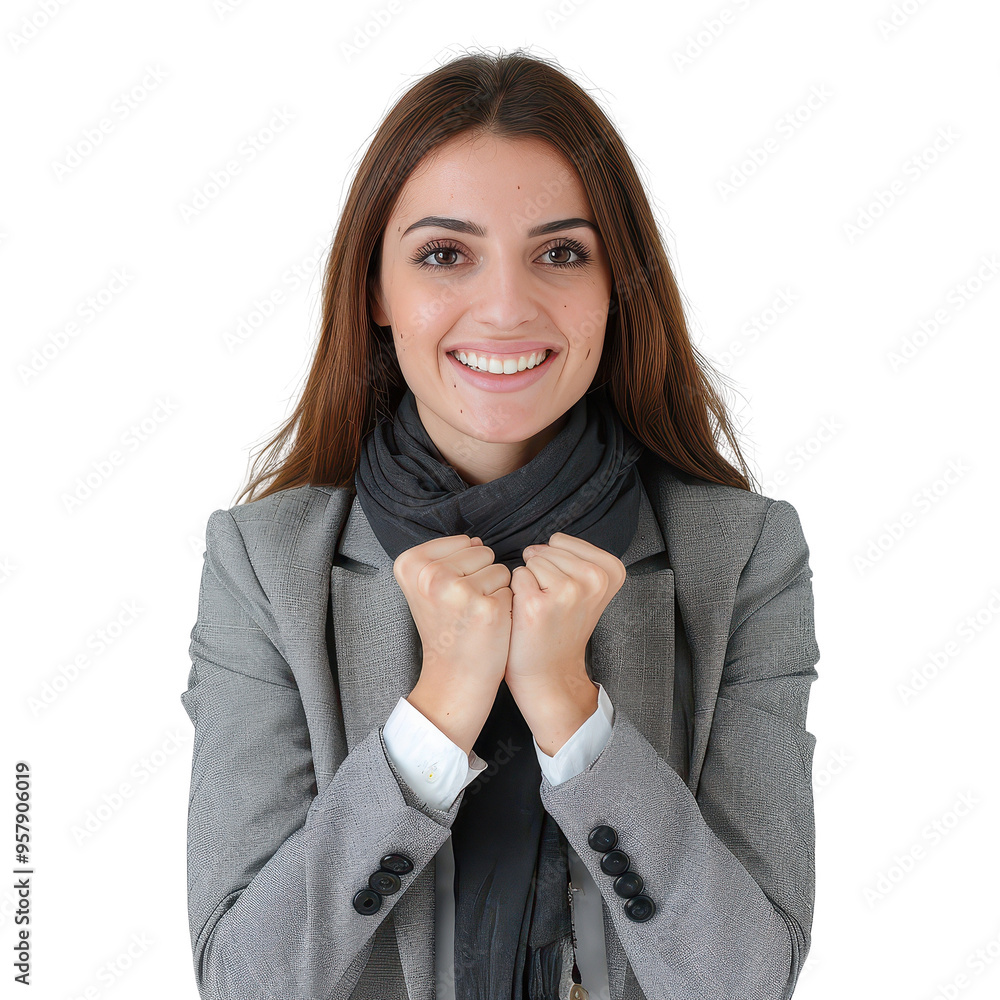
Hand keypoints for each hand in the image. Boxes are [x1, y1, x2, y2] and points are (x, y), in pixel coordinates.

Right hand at [393, 534, 511, 752]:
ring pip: (500, 569)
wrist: (454, 677)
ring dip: (494, 591)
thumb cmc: (447, 629)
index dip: (462, 569)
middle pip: (482, 552)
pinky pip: (511, 588)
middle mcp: (431, 575)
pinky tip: (489, 625)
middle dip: (480, 577)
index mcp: (411, 564)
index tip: (448, 595)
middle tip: (462, 608)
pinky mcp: (487, 608)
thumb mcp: (427, 588)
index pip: (462, 541)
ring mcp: (459, 591)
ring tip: (475, 615)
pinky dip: (506, 606)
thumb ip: (445, 558)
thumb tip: (476, 541)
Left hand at [504, 531, 626, 704]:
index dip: (555, 566)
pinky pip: (516, 576)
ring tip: (542, 609)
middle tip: (552, 605)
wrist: (550, 673)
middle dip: (542, 573)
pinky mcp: (536, 604)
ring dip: (529, 583)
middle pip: (545, 549)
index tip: (566, 594)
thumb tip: (539, 545)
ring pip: (531, 562)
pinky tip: (527, 615)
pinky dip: (515, 593)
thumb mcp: (587, 590)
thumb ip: (575, 557)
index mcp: (610, 573)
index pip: (561, 541)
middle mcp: (592, 580)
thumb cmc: (562, 627)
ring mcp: (565, 592)